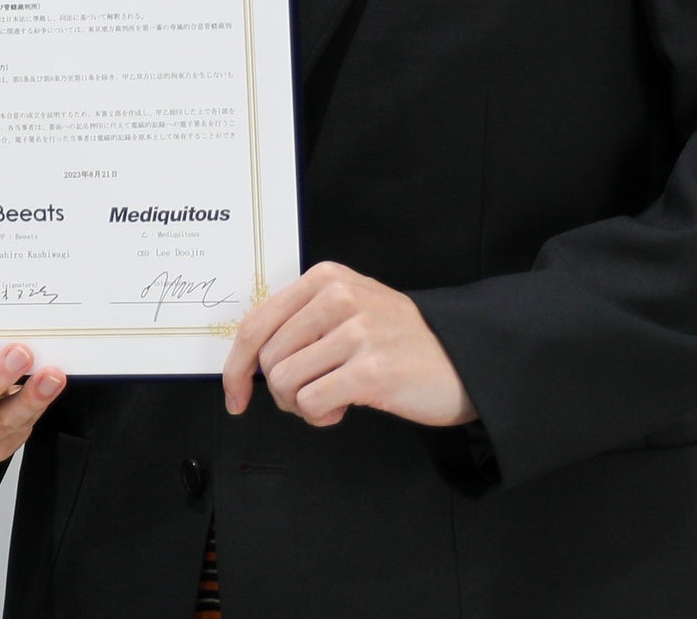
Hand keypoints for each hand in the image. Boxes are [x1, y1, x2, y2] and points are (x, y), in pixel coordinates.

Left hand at [220, 262, 475, 429]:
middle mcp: (339, 298)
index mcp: (326, 279)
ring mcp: (357, 333)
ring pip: (285, 383)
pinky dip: (319, 416)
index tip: (234, 396)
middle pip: (269, 359)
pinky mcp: (372, 371)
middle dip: (280, 391)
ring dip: (300, 405)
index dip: (236, 367)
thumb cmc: (400, 342)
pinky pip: (312, 403)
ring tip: (330, 401)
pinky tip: (342, 410)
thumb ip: (303, 321)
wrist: (462, 360)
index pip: (256, 324)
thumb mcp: (349, 310)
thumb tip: (249, 360)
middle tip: (309, 397)